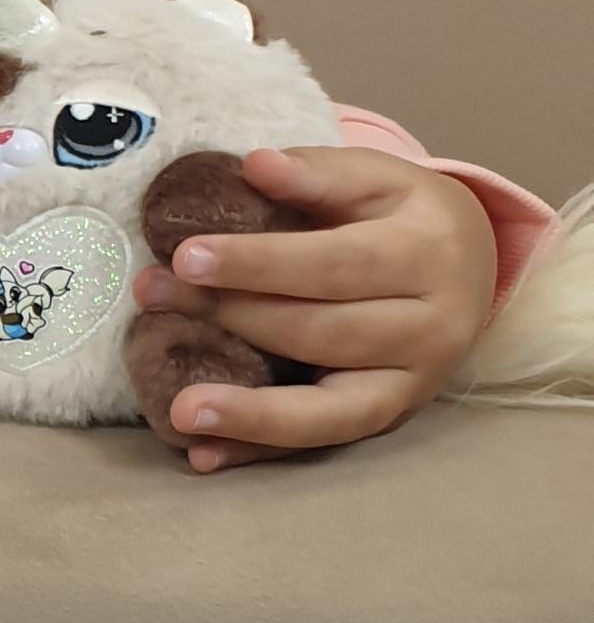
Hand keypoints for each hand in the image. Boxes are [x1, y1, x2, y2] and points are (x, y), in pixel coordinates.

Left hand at [131, 143, 496, 472]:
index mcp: (427, 255)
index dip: (260, 264)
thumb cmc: (403, 216)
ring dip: (250, 413)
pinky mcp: (389, 418)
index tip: (187, 255)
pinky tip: (205, 457)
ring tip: (180, 410)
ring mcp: (413, 384)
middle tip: (152, 296)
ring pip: (328, 407)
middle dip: (232, 316)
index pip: (335, 264)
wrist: (471, 266)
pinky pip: (321, 444)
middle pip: (321, 331)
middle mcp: (431, 327)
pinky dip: (261, 454)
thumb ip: (318, 174)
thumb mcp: (377, 179)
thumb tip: (255, 165)